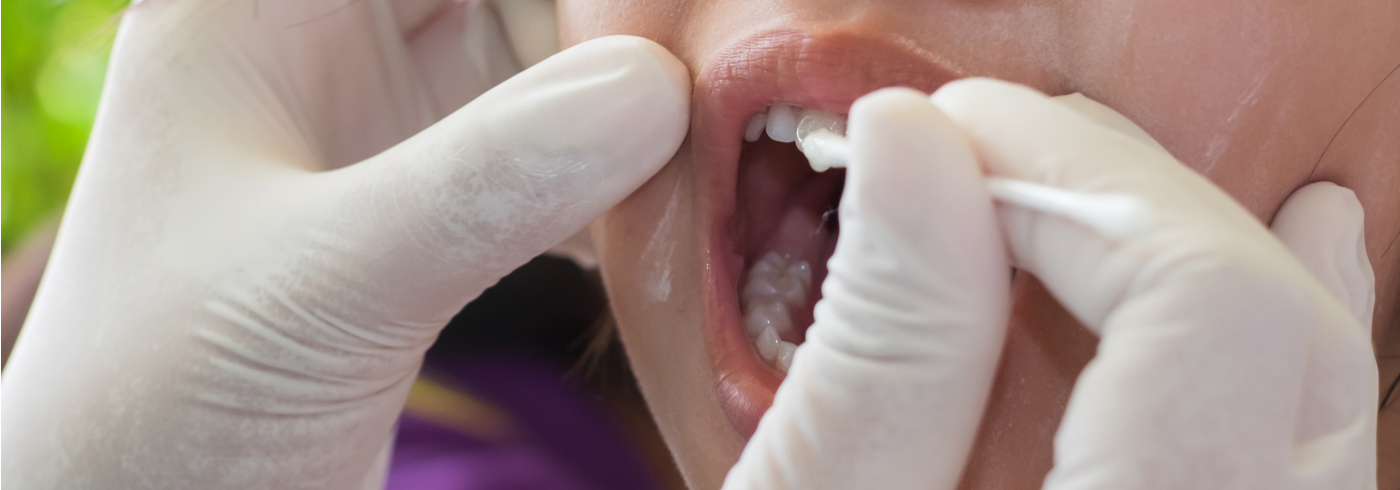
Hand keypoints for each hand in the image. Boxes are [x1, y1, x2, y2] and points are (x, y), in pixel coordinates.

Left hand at [0, 1, 689, 487]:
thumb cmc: (160, 415)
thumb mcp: (322, 286)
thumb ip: (485, 180)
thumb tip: (657, 91)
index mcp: (262, 14)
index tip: (682, 9)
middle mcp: (328, 57)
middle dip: (621, 30)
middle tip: (736, 69)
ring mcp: (384, 142)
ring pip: (545, 78)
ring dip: (638, 108)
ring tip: (739, 135)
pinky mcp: (429, 223)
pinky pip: (551, 169)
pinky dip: (621, 190)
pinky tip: (685, 222)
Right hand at [722, 81, 1375, 488]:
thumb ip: (875, 355)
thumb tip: (912, 142)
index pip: (1208, 313)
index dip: (1080, 182)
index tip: (949, 136)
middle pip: (1294, 343)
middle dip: (1139, 203)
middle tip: (1000, 151)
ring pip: (1330, 401)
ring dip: (1223, 257)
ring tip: (1120, 179)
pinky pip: (1313, 459)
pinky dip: (1270, 351)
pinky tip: (1239, 282)